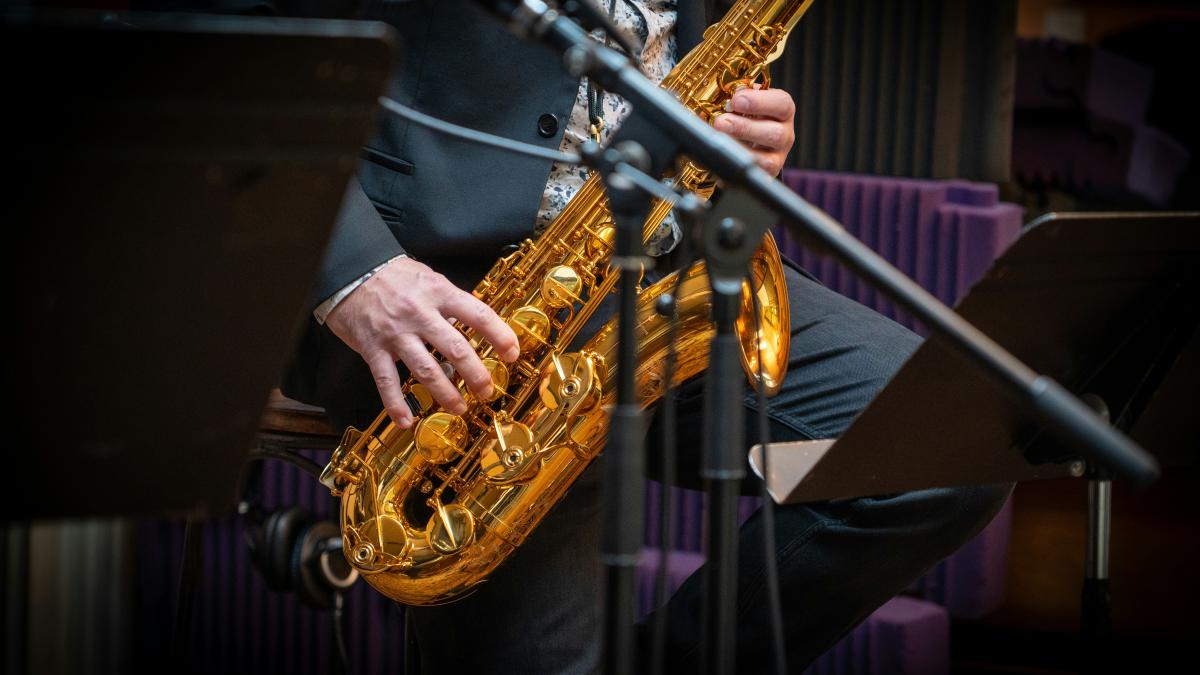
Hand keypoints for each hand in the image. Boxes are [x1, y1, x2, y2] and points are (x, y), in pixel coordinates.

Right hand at [325, 257, 519, 428]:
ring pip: (427, 369)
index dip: (500, 336)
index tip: (512, 354)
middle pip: (456, 349)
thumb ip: (451, 302)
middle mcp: (420, 314)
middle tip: (487, 391)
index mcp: (439, 293)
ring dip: (446, 393)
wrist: (350, 272)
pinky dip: (396, 404)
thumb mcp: (429, 278)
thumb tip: (476, 326)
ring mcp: (396, 333)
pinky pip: (386, 381)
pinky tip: (406, 420)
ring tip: (459, 408)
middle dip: (476, 375)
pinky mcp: (373, 348)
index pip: (478, 315)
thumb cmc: (394, 276)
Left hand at [712, 86, 795, 175]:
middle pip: (775, 134)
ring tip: (719, 141)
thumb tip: (730, 96)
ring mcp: (778, 156)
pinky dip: (739, 167)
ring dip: (740, 151)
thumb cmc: (749, 116)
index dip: (759, 102)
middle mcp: (785, 134)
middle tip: (721, 122)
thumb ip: (740, 97)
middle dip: (745, 128)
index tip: (736, 100)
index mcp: (783, 110)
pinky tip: (724, 158)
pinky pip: (755, 175)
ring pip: (767, 159)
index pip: (781, 104)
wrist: (750, 140)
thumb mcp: (746, 102)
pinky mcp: (767, 174)